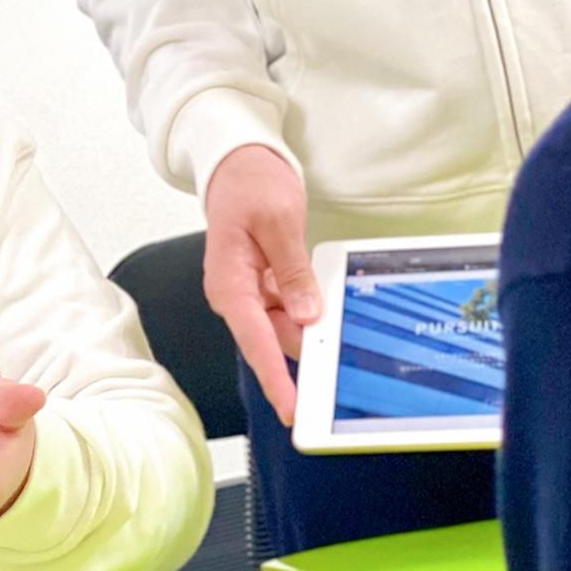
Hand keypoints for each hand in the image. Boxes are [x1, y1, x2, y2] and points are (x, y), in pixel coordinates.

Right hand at [203, 145, 319, 427]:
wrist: (237, 164)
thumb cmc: (250, 185)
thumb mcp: (278, 221)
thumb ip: (292, 271)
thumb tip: (306, 314)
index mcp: (229, 283)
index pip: (255, 339)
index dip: (275, 377)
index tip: (293, 407)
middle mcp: (234, 296)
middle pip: (272, 340)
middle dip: (305, 350)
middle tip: (341, 359)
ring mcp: (248, 295)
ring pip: (283, 329)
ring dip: (310, 327)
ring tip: (338, 315)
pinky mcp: (262, 289)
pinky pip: (286, 312)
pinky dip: (307, 312)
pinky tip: (325, 306)